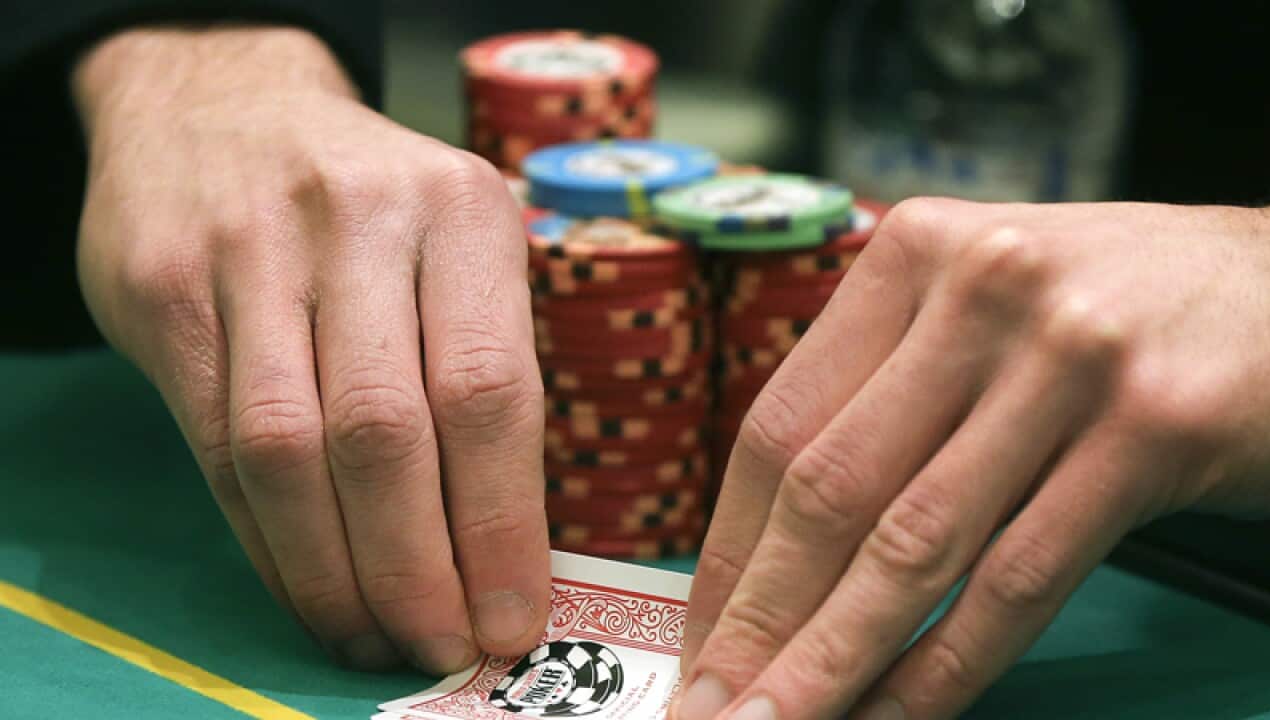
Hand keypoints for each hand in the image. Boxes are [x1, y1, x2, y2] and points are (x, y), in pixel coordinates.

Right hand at [74, 25, 547, 672]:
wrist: (221, 106)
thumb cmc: (373, 204)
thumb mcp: (457, 239)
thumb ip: (484, 360)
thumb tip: (509, 539)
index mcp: (462, 211)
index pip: (489, 394)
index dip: (499, 527)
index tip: (510, 618)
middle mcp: (359, 222)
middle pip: (385, 435)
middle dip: (415, 569)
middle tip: (439, 647)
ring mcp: (250, 251)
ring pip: (288, 453)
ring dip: (335, 573)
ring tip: (373, 637)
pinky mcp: (166, 289)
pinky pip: (218, 447)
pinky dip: (268, 540)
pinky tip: (307, 586)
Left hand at [675, 198, 1269, 718]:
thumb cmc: (1113, 309)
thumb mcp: (976, 312)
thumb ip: (882, 396)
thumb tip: (774, 546)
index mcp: (912, 257)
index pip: (780, 427)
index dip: (730, 550)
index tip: (703, 634)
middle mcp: (981, 292)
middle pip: (830, 490)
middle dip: (761, 622)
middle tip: (712, 707)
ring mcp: (1070, 357)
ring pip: (915, 546)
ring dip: (833, 660)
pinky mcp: (1153, 428)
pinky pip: (1020, 579)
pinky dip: (947, 665)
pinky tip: (895, 713)